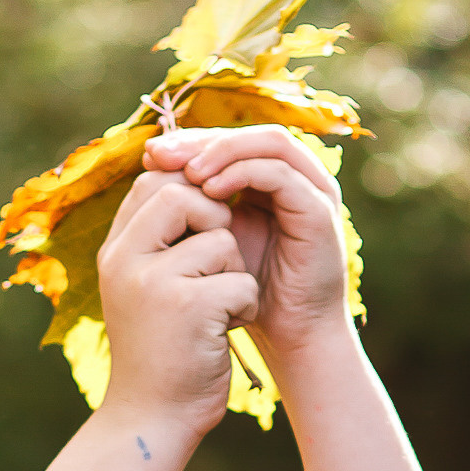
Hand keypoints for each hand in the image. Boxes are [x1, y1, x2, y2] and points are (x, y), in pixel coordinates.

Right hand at [97, 162, 263, 432]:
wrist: (151, 420)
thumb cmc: (159, 354)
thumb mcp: (144, 290)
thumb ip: (157, 243)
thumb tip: (190, 187)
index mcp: (115, 252)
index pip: (152, 182)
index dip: (191, 191)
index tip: (208, 226)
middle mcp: (125, 260)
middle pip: (183, 194)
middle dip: (216, 220)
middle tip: (218, 263)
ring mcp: (154, 282)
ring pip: (222, 239)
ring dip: (235, 272)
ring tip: (218, 310)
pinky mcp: (190, 308)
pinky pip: (242, 281)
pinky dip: (246, 307)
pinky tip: (225, 333)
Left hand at [142, 125, 351, 371]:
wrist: (290, 337)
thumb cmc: (250, 293)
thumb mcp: (211, 240)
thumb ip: (193, 203)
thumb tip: (150, 166)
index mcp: (273, 180)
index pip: (231, 140)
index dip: (191, 141)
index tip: (150, 156)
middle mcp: (299, 178)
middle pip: (249, 133)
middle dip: (202, 141)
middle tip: (160, 155)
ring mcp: (314, 190)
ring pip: (270, 142)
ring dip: (223, 151)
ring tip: (186, 172)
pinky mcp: (319, 210)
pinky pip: (280, 174)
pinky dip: (243, 173)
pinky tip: (210, 191)